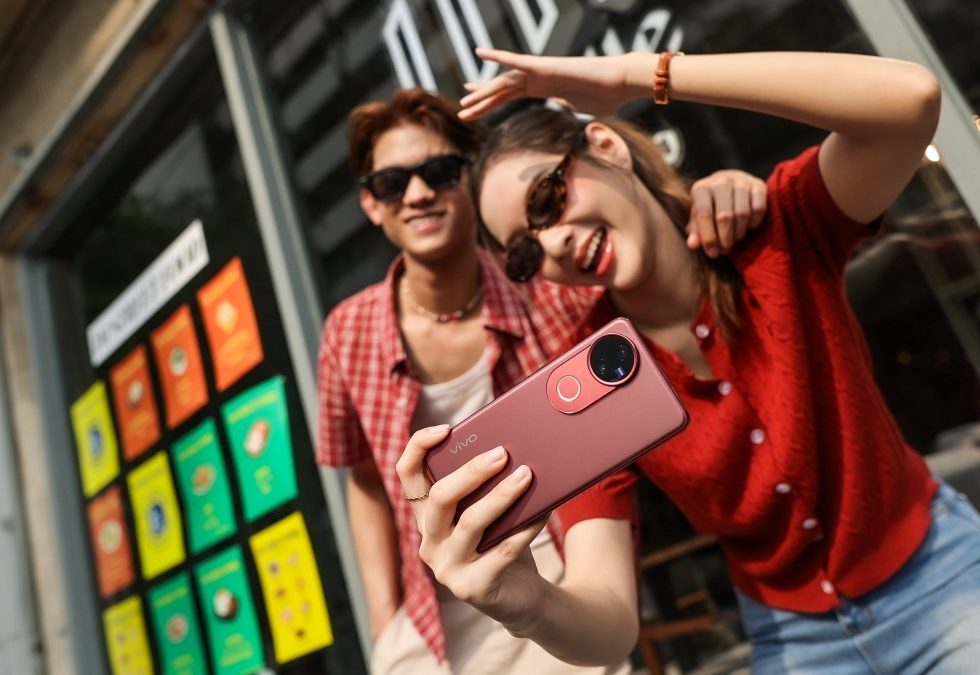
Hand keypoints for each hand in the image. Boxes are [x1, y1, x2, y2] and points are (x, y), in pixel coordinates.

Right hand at [395, 426, 549, 630]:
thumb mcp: (487, 510)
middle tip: (501, 453)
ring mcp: (447, 567)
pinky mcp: (472, 588)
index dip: (419, 447)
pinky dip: (525, 528)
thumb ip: (485, 485)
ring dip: (501, 496)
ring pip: (470, 523)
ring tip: (526, 475)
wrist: (521, 596)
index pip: (407, 475)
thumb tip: (509, 446)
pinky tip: (543, 511)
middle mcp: (429, 541)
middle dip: (471, 472)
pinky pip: (502, 551)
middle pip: (440, 498)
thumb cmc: (502, 540)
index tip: (446, 429)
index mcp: (426, 515)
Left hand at [460, 49, 647, 120]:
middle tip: (462, 109)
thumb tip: (564, 106)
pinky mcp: (546, 66)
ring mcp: (541, 71)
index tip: (476, 106)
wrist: (622, 84)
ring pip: (506, 82)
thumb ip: (567, 105)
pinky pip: (518, 60)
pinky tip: (481, 52)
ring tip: (464, 103)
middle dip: (482, 100)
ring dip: (484, 93)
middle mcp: (540, 78)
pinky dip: (500, 56)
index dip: (493, 101)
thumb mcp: (581, 107)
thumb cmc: (608, 96)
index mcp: (546, 89)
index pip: (513, 94)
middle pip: (504, 89)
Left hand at [687, 169, 766, 256]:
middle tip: (725, 250)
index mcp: (702, 188)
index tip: (712, 253)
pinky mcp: (759, 185)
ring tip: (735, 239)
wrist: (729, 184)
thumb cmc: (711, 205)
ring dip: (739, 232)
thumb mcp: (698, 217)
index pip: (704, 214)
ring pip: (743, 213)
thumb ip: (695, 231)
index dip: (708, 237)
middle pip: (725, 216)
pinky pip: (759, 209)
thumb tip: (693, 245)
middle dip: (725, 238)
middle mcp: (721, 181)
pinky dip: (754, 223)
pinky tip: (748, 227)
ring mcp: (741, 181)